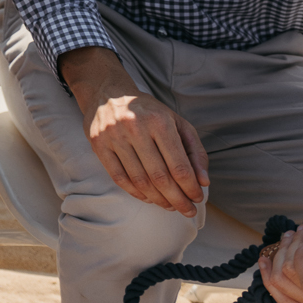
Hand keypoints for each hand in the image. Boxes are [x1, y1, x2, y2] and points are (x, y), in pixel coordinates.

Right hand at [60, 46, 208, 215]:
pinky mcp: (98, 144)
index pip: (179, 165)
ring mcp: (114, 136)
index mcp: (159, 121)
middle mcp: (136, 127)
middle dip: (177, 199)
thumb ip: (195, 150)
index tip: (198, 199)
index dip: (190, 188)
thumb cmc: (149, 111)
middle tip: (187, 210)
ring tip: (170, 206)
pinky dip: (136, 193)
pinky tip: (148, 198)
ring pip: (140, 180)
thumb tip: (203, 181)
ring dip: (158, 199)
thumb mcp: (177, 122)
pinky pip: (119, 177)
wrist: (108, 92)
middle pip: (160, 177)